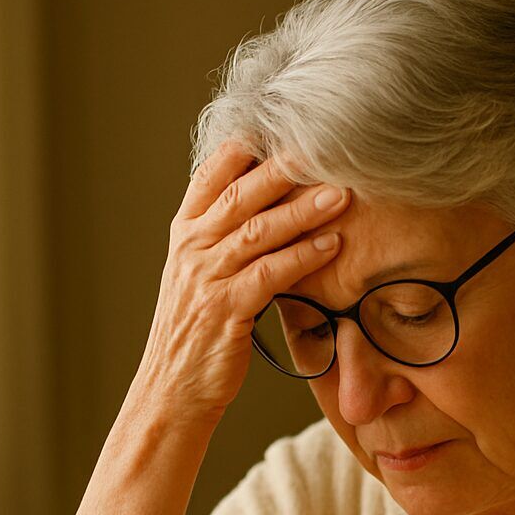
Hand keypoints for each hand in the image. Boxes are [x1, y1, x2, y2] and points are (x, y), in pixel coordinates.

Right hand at [134, 140, 351, 422]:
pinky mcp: (226, 310)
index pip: (211, 174)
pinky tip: (332, 245)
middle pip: (241, 195)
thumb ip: (227, 237)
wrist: (172, 390)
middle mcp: (192, 248)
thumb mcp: (201, 275)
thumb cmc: (197, 332)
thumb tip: (272, 202)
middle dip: (285, 169)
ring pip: (259, 231)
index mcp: (185, 232)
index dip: (247, 146)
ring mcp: (206, 278)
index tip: (286, 124)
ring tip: (342, 194)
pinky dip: (302, 257)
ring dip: (304, 210)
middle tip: (326, 147)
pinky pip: (269, 274)